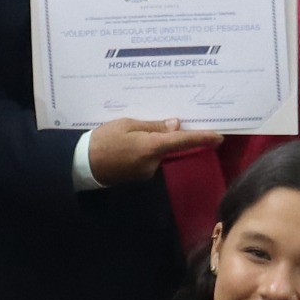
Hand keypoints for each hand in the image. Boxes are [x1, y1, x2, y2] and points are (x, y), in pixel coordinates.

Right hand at [86, 118, 227, 184]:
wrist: (81, 165)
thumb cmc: (102, 140)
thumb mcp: (127, 124)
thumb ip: (153, 126)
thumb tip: (176, 125)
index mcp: (151, 147)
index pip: (182, 141)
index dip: (202, 138)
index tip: (219, 136)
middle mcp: (152, 163)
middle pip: (169, 146)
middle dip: (166, 135)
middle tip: (153, 123)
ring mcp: (146, 173)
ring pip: (157, 153)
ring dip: (151, 143)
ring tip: (129, 134)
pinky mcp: (138, 177)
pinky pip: (147, 160)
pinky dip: (143, 151)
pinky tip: (126, 145)